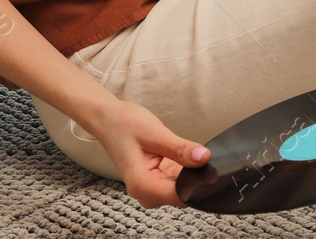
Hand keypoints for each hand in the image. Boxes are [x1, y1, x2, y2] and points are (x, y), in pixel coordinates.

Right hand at [89, 97, 211, 208]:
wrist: (107, 119)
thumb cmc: (123, 124)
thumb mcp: (155, 133)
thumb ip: (181, 149)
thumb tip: (205, 158)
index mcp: (142, 185)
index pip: (181, 196)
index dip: (198, 183)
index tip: (208, 167)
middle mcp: (145, 193)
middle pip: (183, 195)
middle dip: (193, 177)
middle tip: (193, 152)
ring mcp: (150, 190)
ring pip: (182, 189)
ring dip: (187, 172)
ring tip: (178, 150)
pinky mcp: (154, 183)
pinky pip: (176, 182)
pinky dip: (181, 170)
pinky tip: (175, 154)